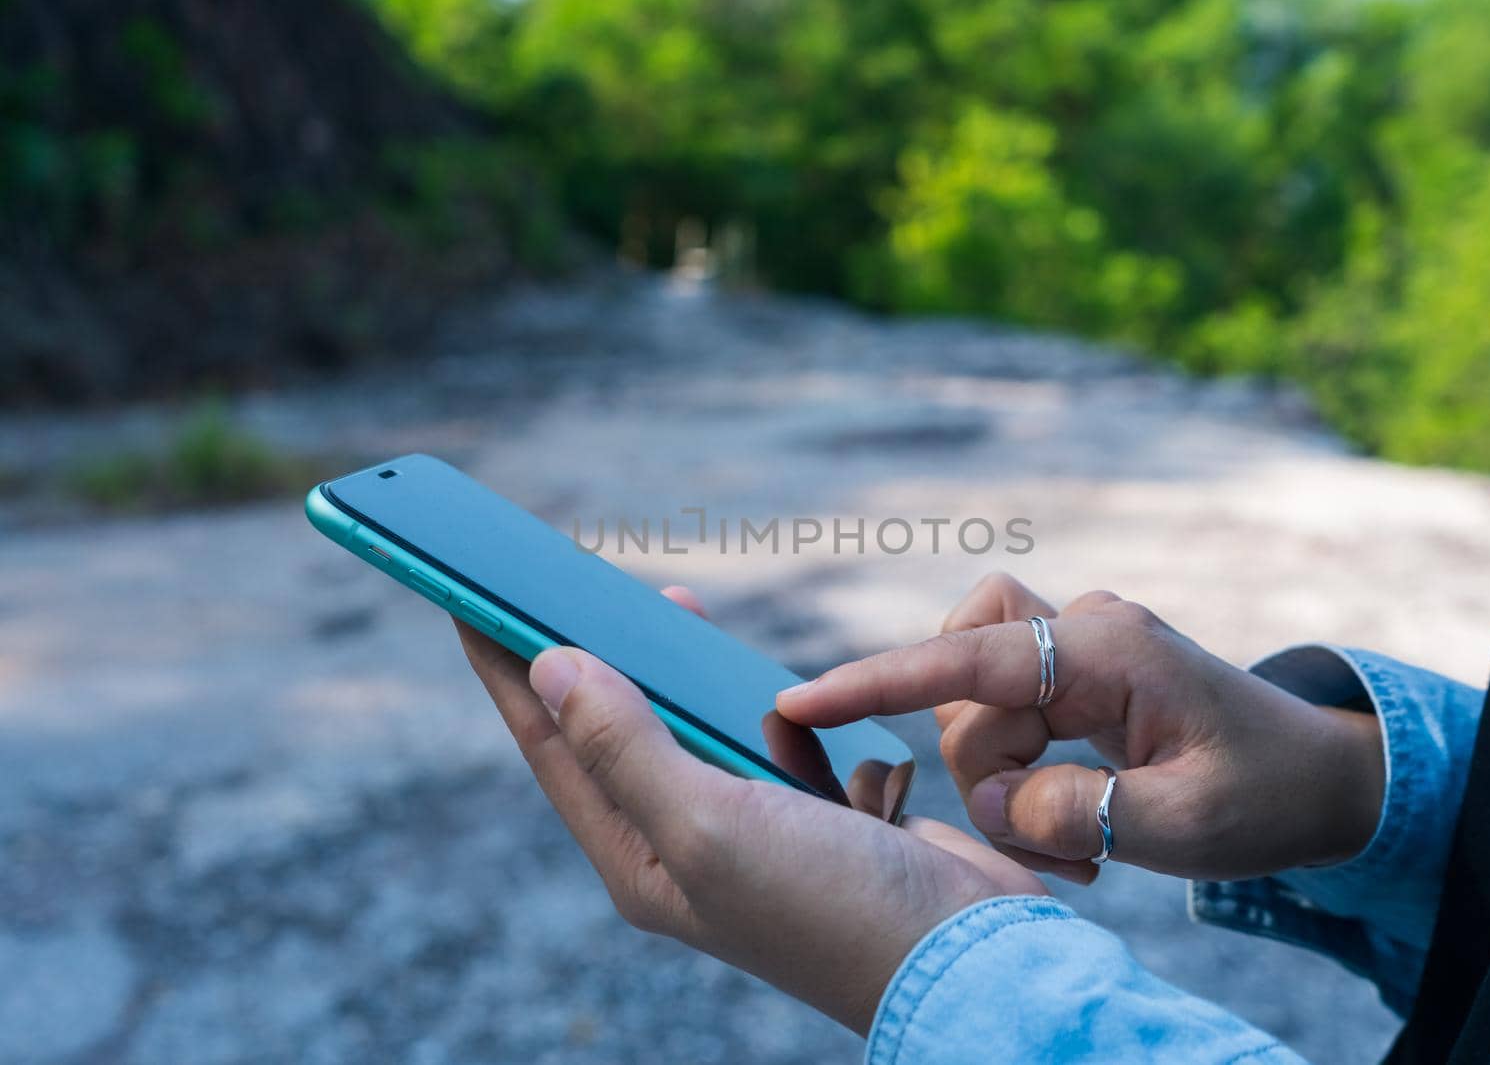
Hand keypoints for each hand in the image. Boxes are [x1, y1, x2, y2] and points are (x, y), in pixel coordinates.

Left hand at [455, 586, 1044, 1034]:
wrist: (970, 957)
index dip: (508, 669)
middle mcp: (682, 843)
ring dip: (673, 667)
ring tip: (663, 606)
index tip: (470, 595)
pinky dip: (753, 696)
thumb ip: (626, 747)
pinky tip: (756, 674)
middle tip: (562, 580)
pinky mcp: (808, 807)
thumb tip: (551, 668)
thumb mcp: (708, 826)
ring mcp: (747, 826)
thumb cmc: (833, 908)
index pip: (553, 747)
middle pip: (614, 730)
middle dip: (587, 655)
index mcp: (639, 860)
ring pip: (689, 726)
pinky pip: (760, 733)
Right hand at [777, 574, 1384, 883]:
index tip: (800, 704)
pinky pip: (1002, 708)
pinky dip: (1012, 766)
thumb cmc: (1268, 795)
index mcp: (1108, 650)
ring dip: (1000, 776)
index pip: (968, 660)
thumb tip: (989, 798)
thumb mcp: (1186, 826)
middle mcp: (1081, 629)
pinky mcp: (1073, 671)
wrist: (1323, 776)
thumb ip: (1074, 812)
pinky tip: (1065, 816)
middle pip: (965, 693)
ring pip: (974, 699)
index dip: (876, 683)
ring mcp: (1075, 645)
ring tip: (1075, 841)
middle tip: (1066, 855)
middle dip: (989, 780)